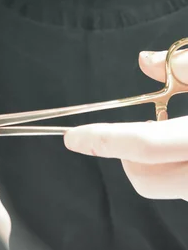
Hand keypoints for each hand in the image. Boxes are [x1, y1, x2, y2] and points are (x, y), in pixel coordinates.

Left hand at [64, 48, 187, 201]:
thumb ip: (184, 65)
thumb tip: (145, 61)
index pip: (143, 144)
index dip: (103, 140)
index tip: (72, 137)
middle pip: (145, 180)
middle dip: (129, 157)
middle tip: (145, 126)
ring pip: (163, 187)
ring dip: (155, 163)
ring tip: (176, 134)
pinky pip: (180, 188)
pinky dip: (175, 170)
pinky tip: (185, 149)